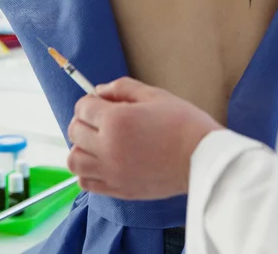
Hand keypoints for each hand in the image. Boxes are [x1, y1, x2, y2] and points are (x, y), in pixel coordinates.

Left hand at [67, 77, 222, 199]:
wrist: (203, 159)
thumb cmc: (183, 123)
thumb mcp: (154, 95)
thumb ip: (122, 88)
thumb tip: (98, 91)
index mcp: (117, 121)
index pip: (83, 107)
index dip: (90, 101)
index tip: (102, 102)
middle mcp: (108, 147)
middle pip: (75, 131)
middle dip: (84, 120)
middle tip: (102, 118)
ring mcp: (111, 172)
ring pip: (73, 160)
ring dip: (81, 147)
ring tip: (100, 141)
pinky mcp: (118, 190)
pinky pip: (85, 183)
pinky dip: (87, 171)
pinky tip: (104, 161)